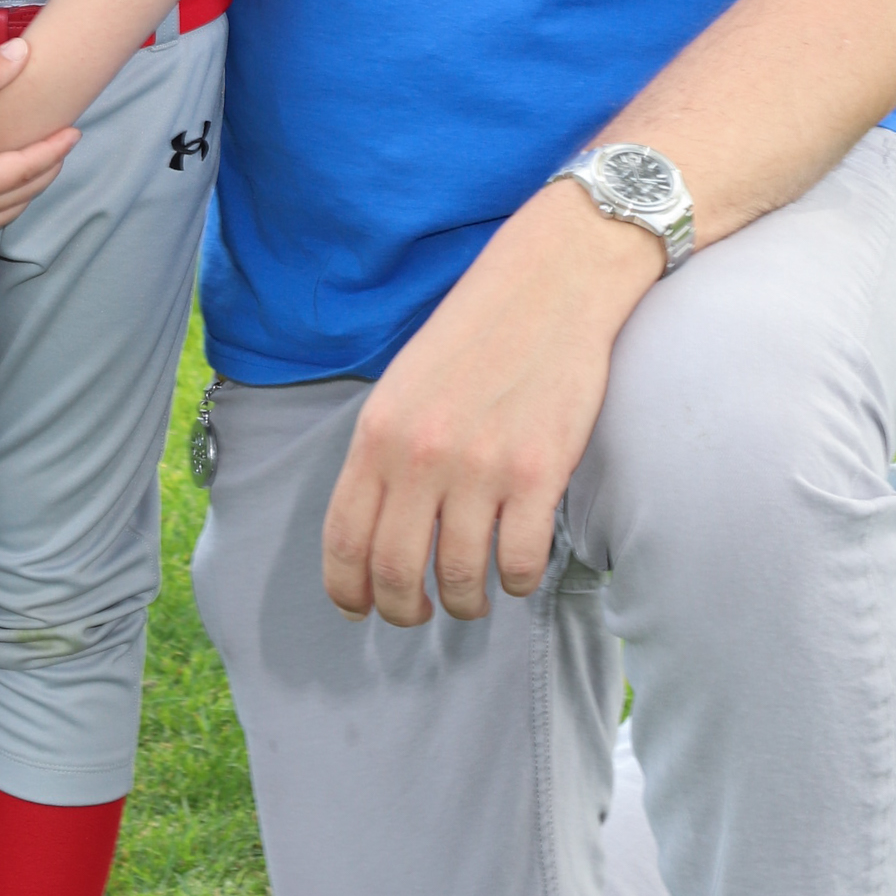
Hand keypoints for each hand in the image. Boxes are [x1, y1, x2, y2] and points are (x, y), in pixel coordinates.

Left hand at [321, 183, 660, 626]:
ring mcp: (480, 467)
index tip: (358, 610)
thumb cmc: (476, 332)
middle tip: (421, 612)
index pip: (344, 539)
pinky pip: (519, 563)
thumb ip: (385, 452)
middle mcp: (420, 455)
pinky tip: (517, 568)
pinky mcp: (538, 473)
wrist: (551, 283)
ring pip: (461, 579)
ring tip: (472, 595)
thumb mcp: (405, 384)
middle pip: (397, 573)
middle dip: (405, 610)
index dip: (347, 590)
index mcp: (378, 433)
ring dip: (466, 602)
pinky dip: (517, 580)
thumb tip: (375, 528)